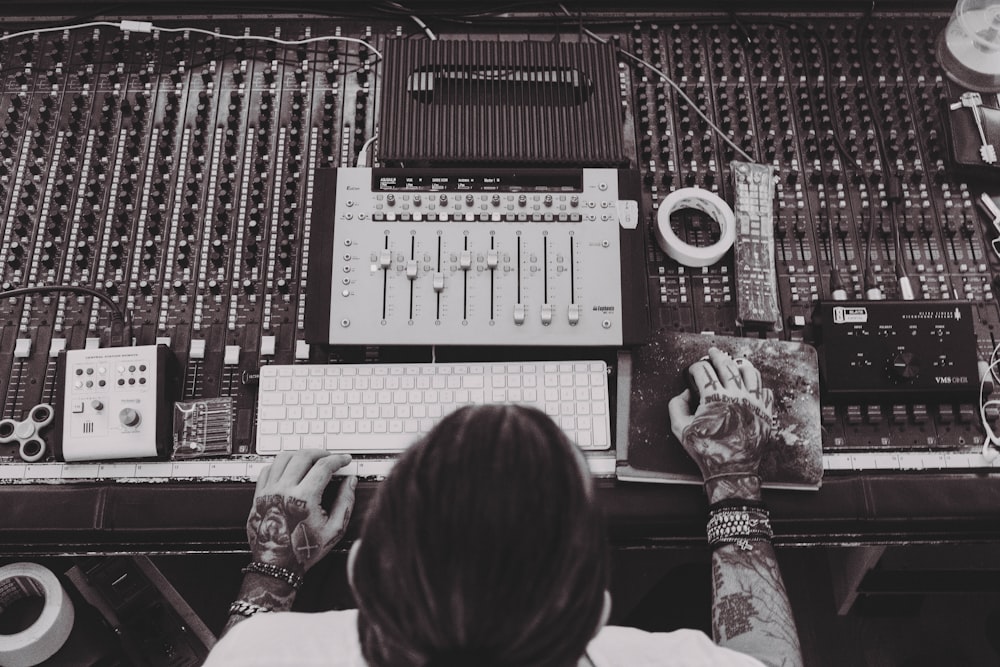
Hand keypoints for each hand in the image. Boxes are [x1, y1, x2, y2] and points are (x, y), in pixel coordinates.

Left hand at [247, 450, 356, 574]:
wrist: (278, 565)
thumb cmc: (304, 551)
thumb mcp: (334, 530)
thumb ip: (346, 502)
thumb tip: (350, 482)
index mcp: (304, 499)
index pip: (324, 466)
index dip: (338, 459)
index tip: (344, 460)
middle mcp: (284, 491)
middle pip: (303, 456)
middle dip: (321, 453)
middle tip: (329, 457)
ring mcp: (269, 492)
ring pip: (284, 458)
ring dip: (300, 454)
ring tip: (310, 460)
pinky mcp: (258, 496)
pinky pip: (268, 469)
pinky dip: (281, 464)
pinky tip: (290, 469)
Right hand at [667, 347, 772, 482]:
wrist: (731, 470)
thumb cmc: (708, 452)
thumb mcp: (680, 429)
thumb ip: (676, 406)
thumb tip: (684, 394)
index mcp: (714, 398)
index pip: (703, 371)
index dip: (695, 367)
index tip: (694, 370)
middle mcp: (736, 396)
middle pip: (726, 366)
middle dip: (717, 356)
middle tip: (713, 353)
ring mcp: (753, 403)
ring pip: (750, 373)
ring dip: (741, 365)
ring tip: (735, 362)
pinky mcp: (764, 412)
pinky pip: (765, 391)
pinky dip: (758, 384)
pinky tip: (752, 384)